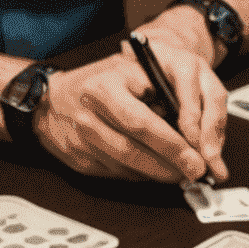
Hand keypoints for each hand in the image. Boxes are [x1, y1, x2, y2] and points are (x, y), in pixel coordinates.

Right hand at [32, 20, 225, 183]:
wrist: (52, 99)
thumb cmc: (102, 82)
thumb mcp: (132, 72)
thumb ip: (162, 93)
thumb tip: (194, 130)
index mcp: (103, 88)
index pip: (141, 123)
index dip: (171, 145)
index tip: (196, 157)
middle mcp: (86, 116)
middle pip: (132, 151)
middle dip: (169, 166)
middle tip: (193, 171)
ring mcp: (80, 141)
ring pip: (126, 168)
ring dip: (157, 174)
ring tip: (179, 172)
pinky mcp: (80, 161)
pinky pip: (117, 175)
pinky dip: (140, 176)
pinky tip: (153, 170)